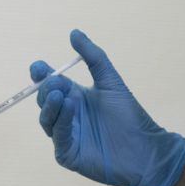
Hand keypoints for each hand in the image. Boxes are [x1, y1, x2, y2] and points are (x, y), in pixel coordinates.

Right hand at [33, 29, 184, 185]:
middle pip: (45, 99)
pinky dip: (60, 121)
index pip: (50, 84)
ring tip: (60, 95)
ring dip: (50, 105)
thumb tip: (74, 32)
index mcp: (74, 97)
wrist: (145, 148)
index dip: (41, 75)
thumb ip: (93, 57)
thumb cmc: (130, 116)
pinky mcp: (68, 153)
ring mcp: (65, 135)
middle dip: (47, 89)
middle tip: (57, 82)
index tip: (39, 67)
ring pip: (47, 118)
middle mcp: (66, 115)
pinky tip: (69, 107)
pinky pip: (58, 136)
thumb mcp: (110, 81)